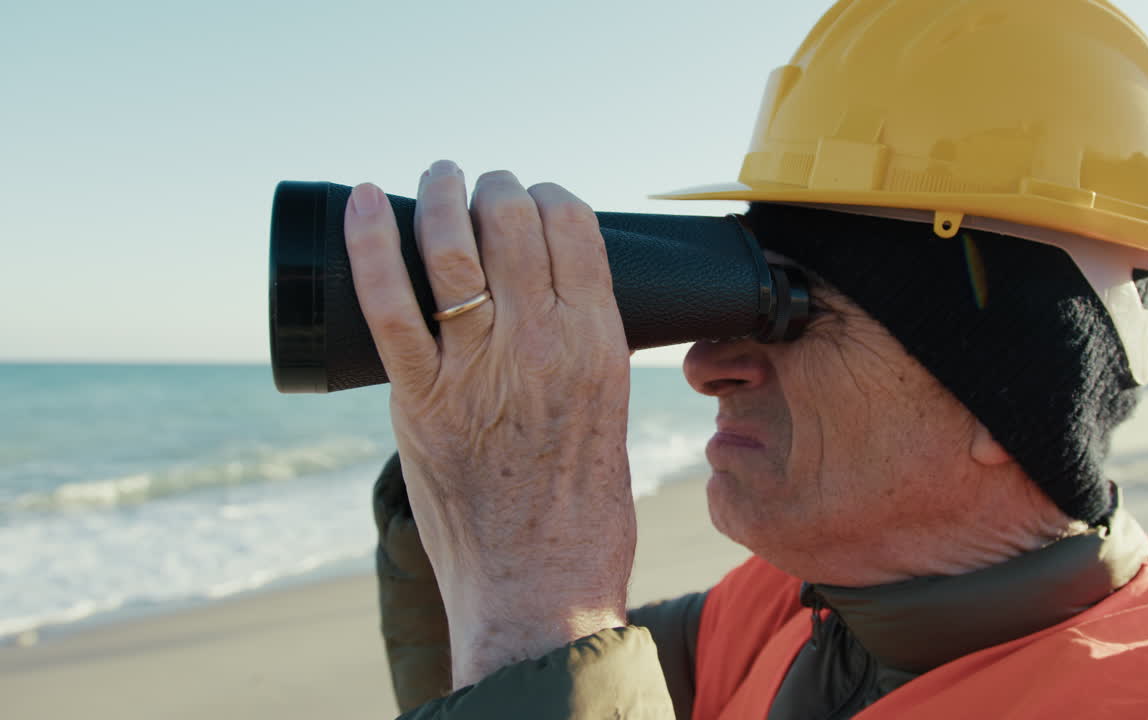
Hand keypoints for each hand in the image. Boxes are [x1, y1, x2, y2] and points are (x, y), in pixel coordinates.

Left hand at [344, 161, 635, 687]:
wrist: (539, 590)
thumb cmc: (581, 514)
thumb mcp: (609, 413)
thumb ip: (584, 354)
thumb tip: (555, 306)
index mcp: (599, 344)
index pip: (573, 226)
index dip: (547, 194)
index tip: (532, 198)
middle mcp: (543, 343)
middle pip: (513, 219)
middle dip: (493, 185)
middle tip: (481, 185)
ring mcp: (478, 369)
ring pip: (454, 243)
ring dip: (442, 193)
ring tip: (440, 177)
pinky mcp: (421, 399)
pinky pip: (390, 302)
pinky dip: (371, 242)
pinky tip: (366, 199)